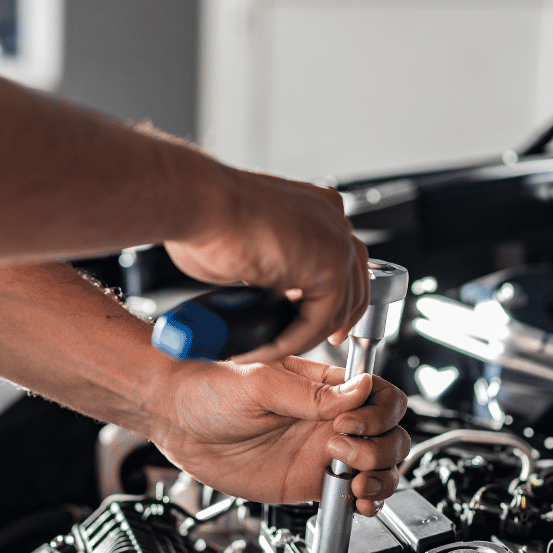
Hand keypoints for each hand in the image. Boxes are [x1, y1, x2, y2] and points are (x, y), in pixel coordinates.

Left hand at [147, 356, 409, 515]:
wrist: (174, 417)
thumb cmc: (209, 384)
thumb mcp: (261, 382)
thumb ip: (313, 394)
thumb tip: (360, 388)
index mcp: (326, 386)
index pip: (381, 396)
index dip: (379, 413)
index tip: (351, 424)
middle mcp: (331, 418)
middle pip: (390, 433)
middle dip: (380, 447)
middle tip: (339, 450)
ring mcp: (322, 452)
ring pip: (381, 466)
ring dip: (381, 475)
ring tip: (352, 480)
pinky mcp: (308, 481)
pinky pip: (352, 494)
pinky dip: (368, 500)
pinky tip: (357, 499)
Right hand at [165, 168, 369, 362]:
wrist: (199, 202)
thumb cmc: (206, 216)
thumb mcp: (249, 247)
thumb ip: (270, 269)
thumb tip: (265, 292)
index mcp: (317, 208)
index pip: (340, 259)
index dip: (329, 296)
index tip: (314, 320)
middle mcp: (333, 219)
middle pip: (353, 282)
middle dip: (334, 318)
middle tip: (312, 340)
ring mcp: (336, 241)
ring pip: (336, 308)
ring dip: (301, 337)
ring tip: (264, 348)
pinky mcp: (330, 267)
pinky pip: (316, 321)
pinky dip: (288, 343)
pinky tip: (258, 349)